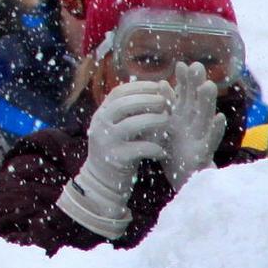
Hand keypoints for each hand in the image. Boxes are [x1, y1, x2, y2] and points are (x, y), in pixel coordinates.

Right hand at [59, 80, 172, 238]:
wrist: (102, 182)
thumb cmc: (119, 149)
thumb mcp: (121, 127)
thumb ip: (135, 110)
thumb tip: (160, 86)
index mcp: (101, 114)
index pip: (118, 93)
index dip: (139, 87)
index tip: (158, 86)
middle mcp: (100, 125)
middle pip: (123, 104)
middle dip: (147, 100)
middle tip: (165, 101)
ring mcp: (106, 142)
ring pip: (131, 124)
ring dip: (153, 120)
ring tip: (167, 120)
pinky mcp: (115, 159)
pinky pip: (139, 148)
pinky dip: (154, 148)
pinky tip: (163, 151)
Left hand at [161, 64, 224, 186]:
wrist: (180, 179)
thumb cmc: (174, 150)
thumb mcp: (165, 125)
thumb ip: (166, 106)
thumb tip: (161, 82)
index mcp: (183, 116)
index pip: (185, 95)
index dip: (184, 80)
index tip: (181, 65)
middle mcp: (194, 124)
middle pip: (196, 101)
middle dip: (197, 84)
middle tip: (197, 66)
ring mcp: (201, 138)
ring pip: (206, 117)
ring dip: (208, 102)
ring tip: (208, 86)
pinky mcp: (203, 154)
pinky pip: (211, 141)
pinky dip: (216, 130)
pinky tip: (220, 118)